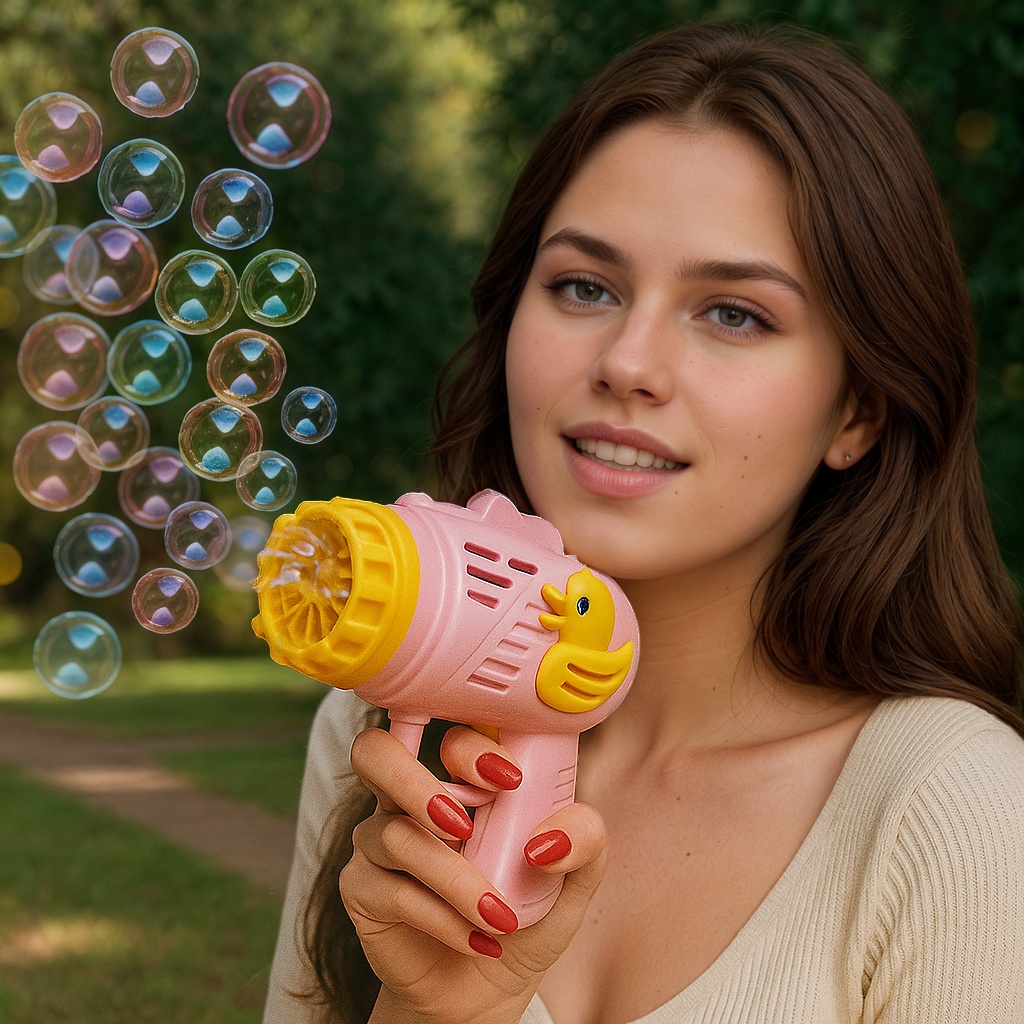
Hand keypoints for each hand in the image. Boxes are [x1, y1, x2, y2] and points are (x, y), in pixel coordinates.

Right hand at [341, 725, 606, 1023]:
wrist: (489, 988)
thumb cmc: (526, 914)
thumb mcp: (574, 878)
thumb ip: (584, 840)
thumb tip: (549, 835)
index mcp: (462, 778)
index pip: (448, 733)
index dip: (469, 746)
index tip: (511, 779)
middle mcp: (411, 798)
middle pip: (376, 753)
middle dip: (414, 780)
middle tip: (464, 821)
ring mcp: (380, 841)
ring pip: (398, 835)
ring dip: (456, 878)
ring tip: (500, 916)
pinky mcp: (363, 889)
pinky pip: (393, 891)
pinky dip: (443, 917)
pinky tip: (477, 940)